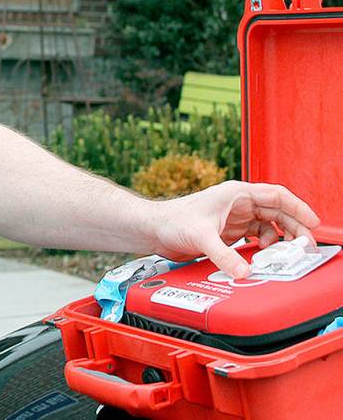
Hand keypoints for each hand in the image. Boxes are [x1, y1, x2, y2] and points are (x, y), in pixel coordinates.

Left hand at [150, 181, 319, 278]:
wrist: (152, 229)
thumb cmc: (171, 220)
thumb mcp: (200, 237)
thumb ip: (224, 256)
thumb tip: (244, 272)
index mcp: (235, 193)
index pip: (277, 195)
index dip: (298, 208)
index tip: (313, 223)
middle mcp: (238, 203)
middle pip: (278, 212)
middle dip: (293, 228)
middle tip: (303, 247)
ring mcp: (234, 217)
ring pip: (269, 225)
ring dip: (279, 239)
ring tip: (282, 254)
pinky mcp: (229, 231)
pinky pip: (256, 236)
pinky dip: (264, 246)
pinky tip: (261, 256)